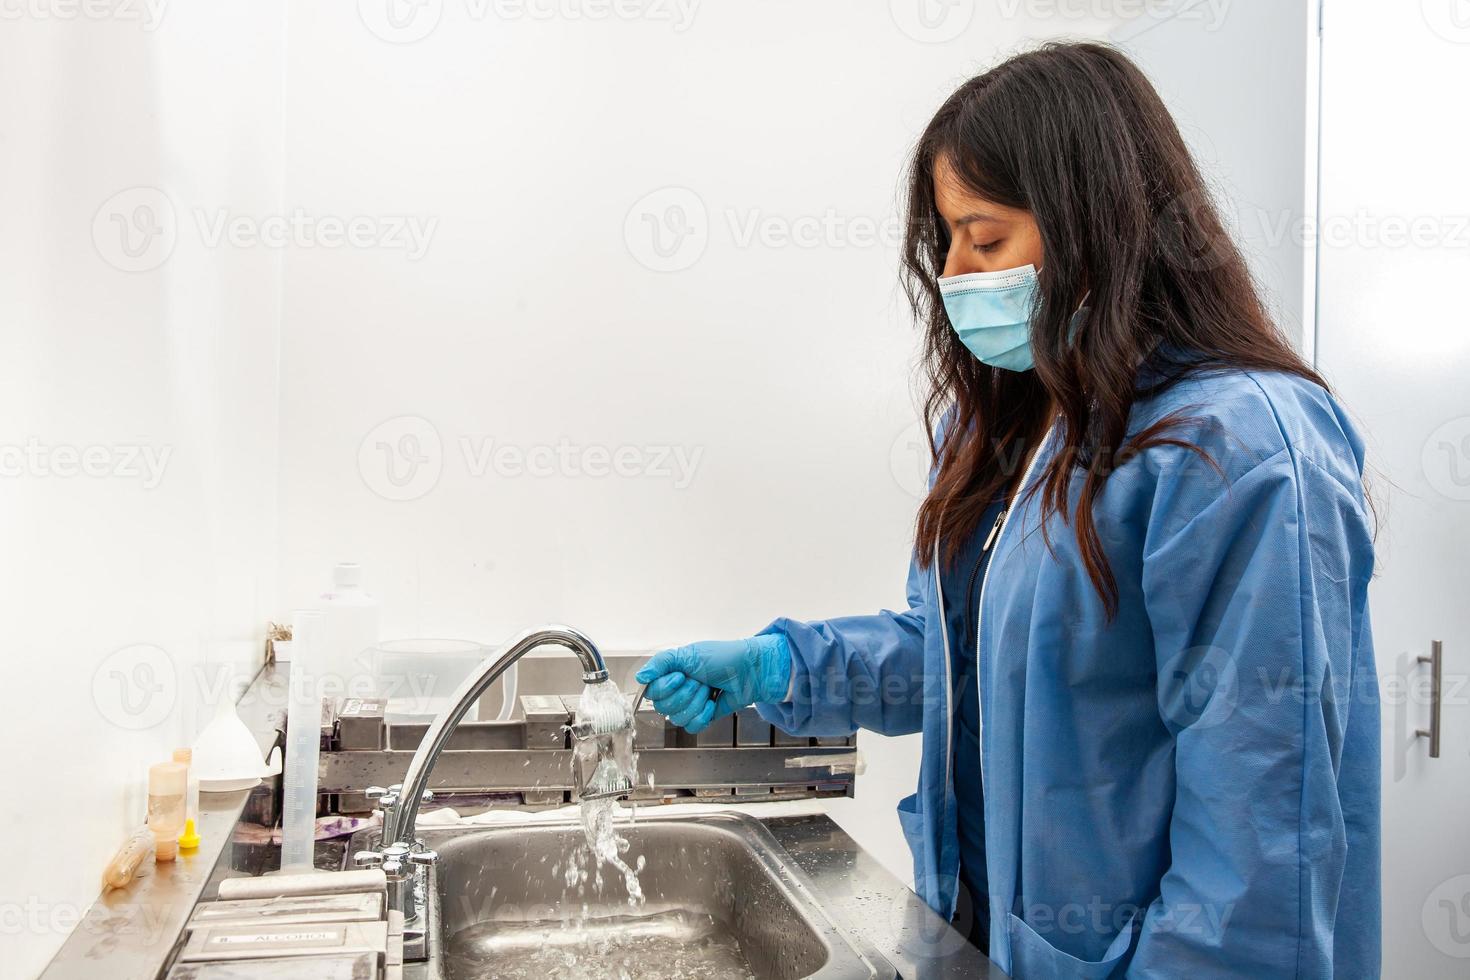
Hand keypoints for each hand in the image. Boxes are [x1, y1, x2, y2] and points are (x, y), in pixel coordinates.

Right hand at [634, 635, 791, 733]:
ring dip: (696, 703)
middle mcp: (677, 690)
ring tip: (709, 690)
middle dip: (686, 694)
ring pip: (677, 719)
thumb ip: (661, 663)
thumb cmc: (723, 657)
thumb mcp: (689, 654)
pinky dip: (703, 716)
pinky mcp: (702, 716)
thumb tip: (640, 677)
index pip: (651, 692)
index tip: (682, 676)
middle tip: (700, 681)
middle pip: (663, 707)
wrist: (750, 671)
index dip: (666, 687)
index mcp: (670, 674)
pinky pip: (691, 727)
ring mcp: (689, 704)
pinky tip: (712, 704)